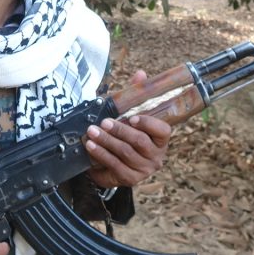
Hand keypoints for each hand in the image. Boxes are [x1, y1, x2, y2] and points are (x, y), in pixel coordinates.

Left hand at [86, 70, 171, 187]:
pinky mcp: (130, 179)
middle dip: (119, 130)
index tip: (133, 117)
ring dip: (106, 142)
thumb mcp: (133, 116)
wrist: (122, 164)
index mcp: (161, 139)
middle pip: (138, 141)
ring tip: (91, 133)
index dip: (149, 124)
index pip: (162, 131)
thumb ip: (137, 97)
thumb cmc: (129, 136)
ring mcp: (144, 170)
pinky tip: (91, 147)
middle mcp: (156, 156)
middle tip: (103, 122)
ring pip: (124, 154)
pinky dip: (101, 156)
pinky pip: (114, 167)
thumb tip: (140, 74)